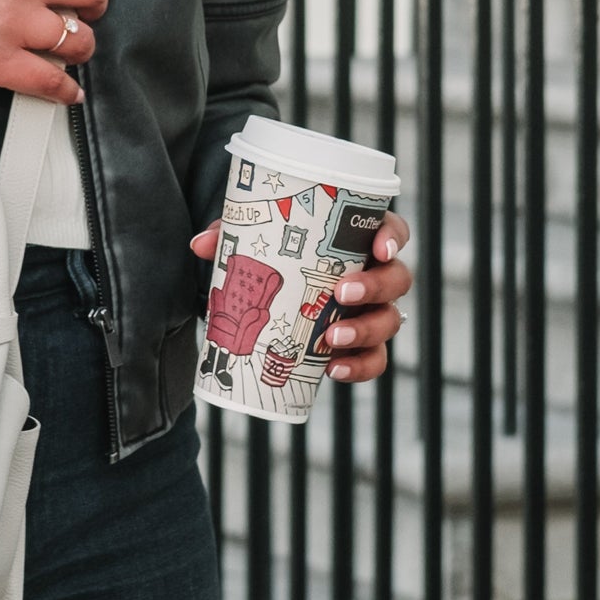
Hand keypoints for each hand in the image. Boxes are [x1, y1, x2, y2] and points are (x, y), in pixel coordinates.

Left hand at [186, 210, 413, 383]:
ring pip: (390, 321)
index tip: (381, 246)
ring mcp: (372, 311)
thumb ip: (232, 235)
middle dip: (375, 287)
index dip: (393, 236)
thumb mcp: (255, 240)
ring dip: (365, 330)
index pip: (392, 230)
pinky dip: (360, 367)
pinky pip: (375, 359)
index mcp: (358, 240)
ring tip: (332, 338)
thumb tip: (202, 245)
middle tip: (342, 293)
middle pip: (398, 278)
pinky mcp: (362, 345)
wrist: (273, 294)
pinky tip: (335, 369)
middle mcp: (375, 275)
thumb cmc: (276, 256)